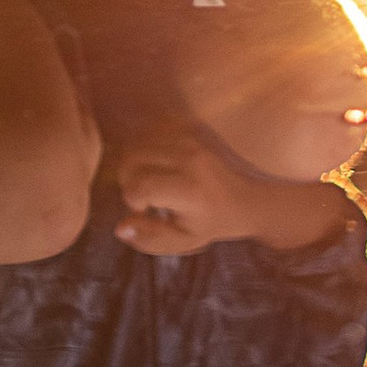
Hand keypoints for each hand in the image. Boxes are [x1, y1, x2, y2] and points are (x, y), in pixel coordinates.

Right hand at [113, 137, 343, 253]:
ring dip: (136, 164)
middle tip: (147, 196)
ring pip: (136, 144)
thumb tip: (119, 227)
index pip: (139, 187)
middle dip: (129, 180)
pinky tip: (159, 165)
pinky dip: (146, 148)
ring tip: (154, 180)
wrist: (247, 197)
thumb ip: (149, 237)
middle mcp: (188, 158)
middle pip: (131, 161)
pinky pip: (149, 131)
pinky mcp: (189, 126)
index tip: (146, 209)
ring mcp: (189, 138)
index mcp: (189, 188)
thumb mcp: (183, 239)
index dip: (132, 200)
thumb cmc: (212, 222)